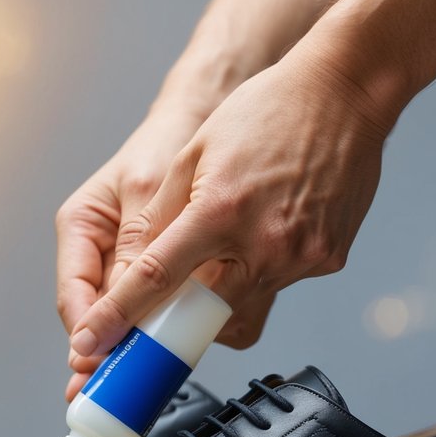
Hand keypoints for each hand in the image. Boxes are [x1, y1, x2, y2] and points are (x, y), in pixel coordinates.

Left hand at [66, 55, 393, 369]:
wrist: (343, 93)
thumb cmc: (265, 112)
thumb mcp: (193, 154)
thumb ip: (161, 219)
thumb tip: (134, 272)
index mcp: (219, 211)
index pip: (156, 279)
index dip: (119, 316)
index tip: (92, 343)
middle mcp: (262, 243)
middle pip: (202, 316)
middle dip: (175, 322)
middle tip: (158, 319)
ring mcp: (300, 257)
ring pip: (241, 310)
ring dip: (219, 295)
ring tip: (227, 246)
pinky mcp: (327, 261)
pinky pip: (279, 287)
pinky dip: (261, 271)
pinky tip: (268, 230)